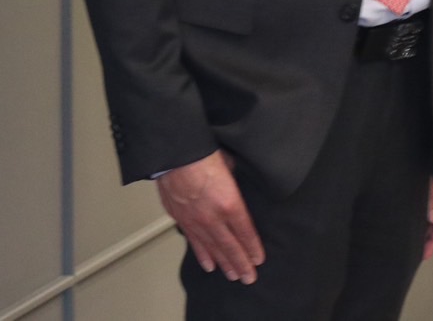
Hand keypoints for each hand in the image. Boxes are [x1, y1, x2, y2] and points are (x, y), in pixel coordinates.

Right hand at [156, 150, 264, 282]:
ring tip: (234, 276)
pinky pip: (194, 242)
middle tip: (249, 278)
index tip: (258, 260)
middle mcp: (213, 217)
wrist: (174, 154)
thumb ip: (235, 180)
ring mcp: (196, 220)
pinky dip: (203, 255)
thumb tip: (238, 181)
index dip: (253, 248)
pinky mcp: (181, 219)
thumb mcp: (230, 165)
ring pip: (213, 248)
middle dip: (241, 264)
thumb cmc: (201, 154)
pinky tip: (209, 265)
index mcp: (229, 203)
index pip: (245, 232)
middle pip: (230, 246)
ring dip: (224, 263)